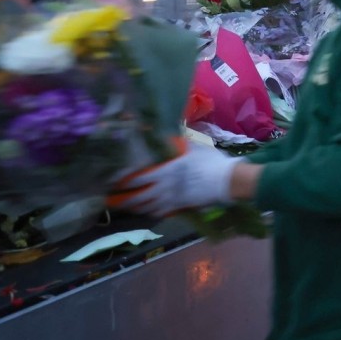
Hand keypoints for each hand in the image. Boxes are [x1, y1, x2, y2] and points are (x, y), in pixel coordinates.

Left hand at [116, 144, 237, 217]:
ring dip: (136, 208)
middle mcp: (165, 187)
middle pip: (139, 197)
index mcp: (166, 171)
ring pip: (148, 207)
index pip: (139, 178)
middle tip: (114, 200)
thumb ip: (183, 138)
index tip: (114, 181)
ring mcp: (172, 199)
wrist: (227, 181)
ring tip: (127, 208)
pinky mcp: (180, 207)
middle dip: (125, 199)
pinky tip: (148, 212)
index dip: (124, 181)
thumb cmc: (211, 162)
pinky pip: (161, 213)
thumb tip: (175, 126)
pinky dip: (152, 213)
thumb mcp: (197, 146)